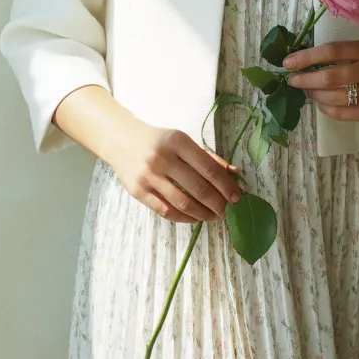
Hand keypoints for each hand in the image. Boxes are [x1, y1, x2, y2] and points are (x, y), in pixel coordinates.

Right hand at [108, 120, 243, 223]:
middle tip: (227, 211)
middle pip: (198, 188)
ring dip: (203, 214)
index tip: (237, 197)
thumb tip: (234, 173)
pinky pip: (166, 211)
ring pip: (183, 203)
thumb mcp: (182, 141)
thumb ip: (207, 157)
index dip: (225, 186)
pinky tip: (195, 218)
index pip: (208, 168)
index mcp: (178, 141)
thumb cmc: (158, 140)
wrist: (121, 140)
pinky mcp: (138, 192)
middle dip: (217, 203)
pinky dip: (185, 218)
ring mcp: (148, 176)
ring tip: (214, 216)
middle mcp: (162, 158)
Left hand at [283, 39, 358, 122]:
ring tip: (308, 91)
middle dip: (306, 79)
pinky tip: (320, 102)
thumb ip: (335, 56)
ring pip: (335, 97)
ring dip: (315, 94)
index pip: (332, 51)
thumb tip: (297, 63)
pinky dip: (325, 108)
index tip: (288, 63)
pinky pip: (341, 113)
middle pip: (332, 76)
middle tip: (293, 80)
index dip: (307, 57)